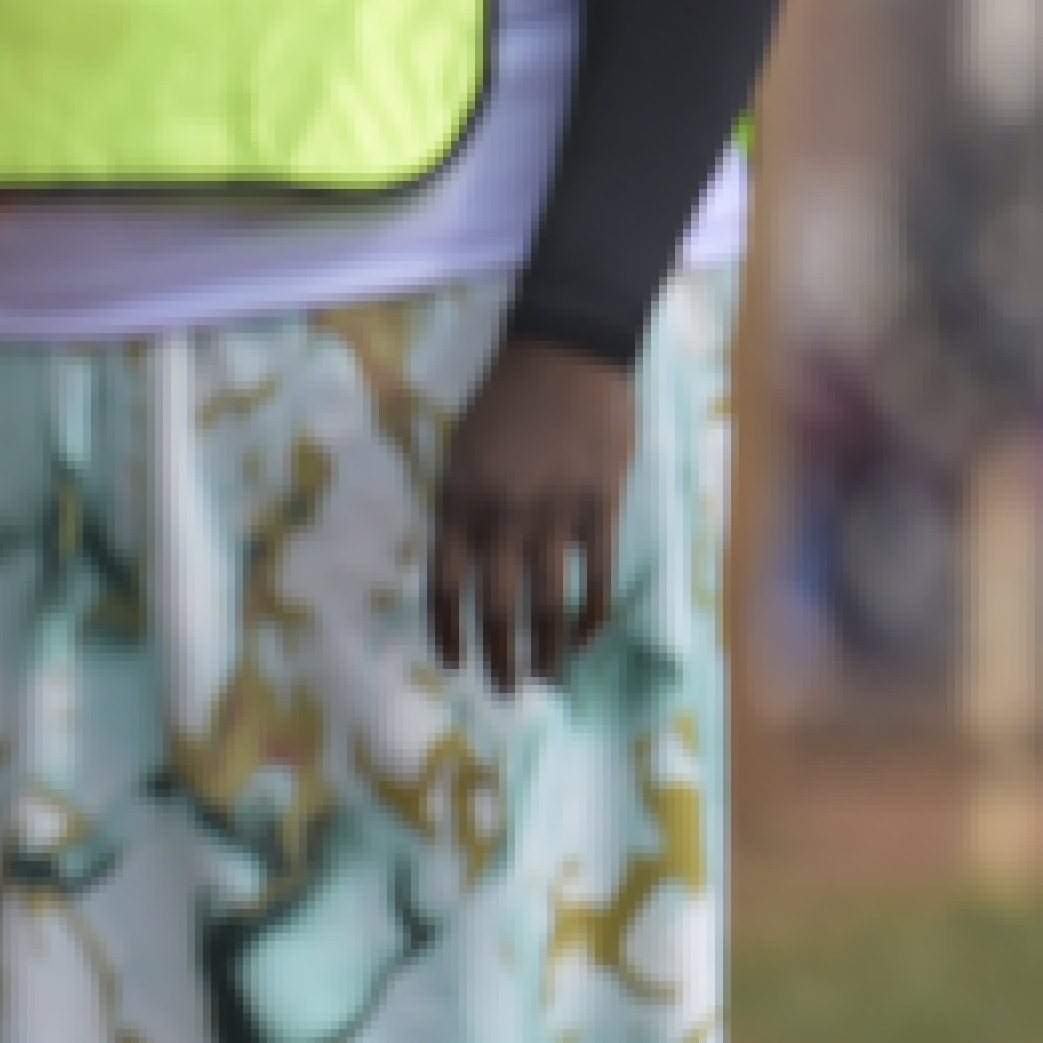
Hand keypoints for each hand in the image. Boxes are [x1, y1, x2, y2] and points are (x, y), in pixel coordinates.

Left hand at [422, 334, 642, 694]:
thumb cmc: (508, 401)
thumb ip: (461, 509)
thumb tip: (462, 567)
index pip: (443, 585)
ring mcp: (552, 512)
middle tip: (504, 691)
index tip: (455, 664)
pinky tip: (585, 636)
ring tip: (546, 679)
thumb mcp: (462, 452)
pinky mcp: (599, 506)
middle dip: (498, 657)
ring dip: (545, 650)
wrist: (565, 351)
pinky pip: (594, 577)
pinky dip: (590, 615)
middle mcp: (499, 513)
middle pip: (495, 607)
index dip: (447, 632)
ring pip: (547, 603)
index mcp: (456, 500)